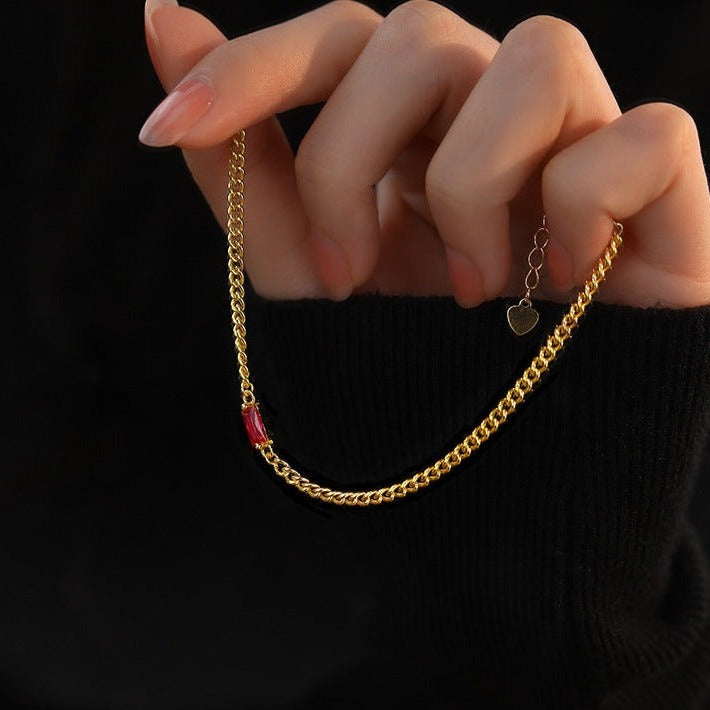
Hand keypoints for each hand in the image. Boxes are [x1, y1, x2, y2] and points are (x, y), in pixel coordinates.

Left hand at [140, 0, 709, 307]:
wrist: (515, 457)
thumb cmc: (413, 359)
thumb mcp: (307, 273)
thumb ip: (243, 162)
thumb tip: (164, 19)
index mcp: (412, 133)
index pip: (340, 40)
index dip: (252, 65)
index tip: (166, 128)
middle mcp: (493, 115)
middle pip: (420, 34)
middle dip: (353, 157)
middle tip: (352, 273)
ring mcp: (585, 140)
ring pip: (538, 57)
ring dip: (473, 185)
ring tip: (471, 290)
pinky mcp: (664, 187)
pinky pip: (645, 137)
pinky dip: (585, 206)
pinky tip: (566, 281)